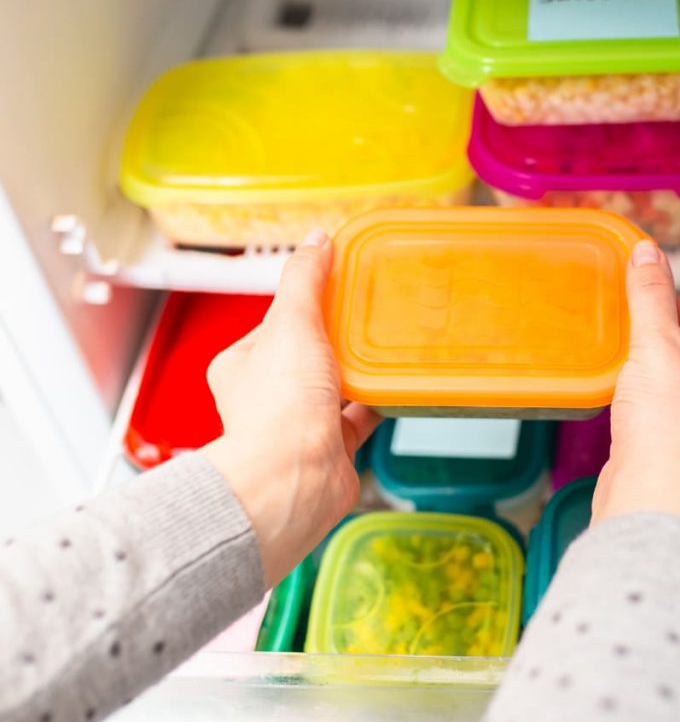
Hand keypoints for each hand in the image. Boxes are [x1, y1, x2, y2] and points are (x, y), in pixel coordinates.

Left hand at [200, 230, 380, 586]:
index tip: (339, 285)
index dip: (308, 302)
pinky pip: (359, 415)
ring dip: (359, 369)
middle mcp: (267, 395)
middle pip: (310, 352)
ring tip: (388, 344)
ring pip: (335, 385)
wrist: (295, 481)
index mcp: (242, 364)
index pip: (278, 321)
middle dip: (339, 336)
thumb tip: (316, 240)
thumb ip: (304, 280)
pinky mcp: (331, 446)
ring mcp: (300, 423)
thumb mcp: (292, 323)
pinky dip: (378, 400)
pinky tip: (396, 384)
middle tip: (370, 312)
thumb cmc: (279, 410)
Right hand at [592, 241, 679, 530]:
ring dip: (644, 378)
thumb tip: (647, 251)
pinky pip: (659, 418)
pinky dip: (639, 408)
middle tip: (619, 334)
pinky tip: (622, 407)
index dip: (661, 306)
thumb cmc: (668, 428)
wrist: (650, 498)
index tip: (632, 291)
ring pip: (671, 389)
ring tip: (619, 372)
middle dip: (651, 345)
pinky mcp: (679, 461)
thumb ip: (651, 298)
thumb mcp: (657, 348)